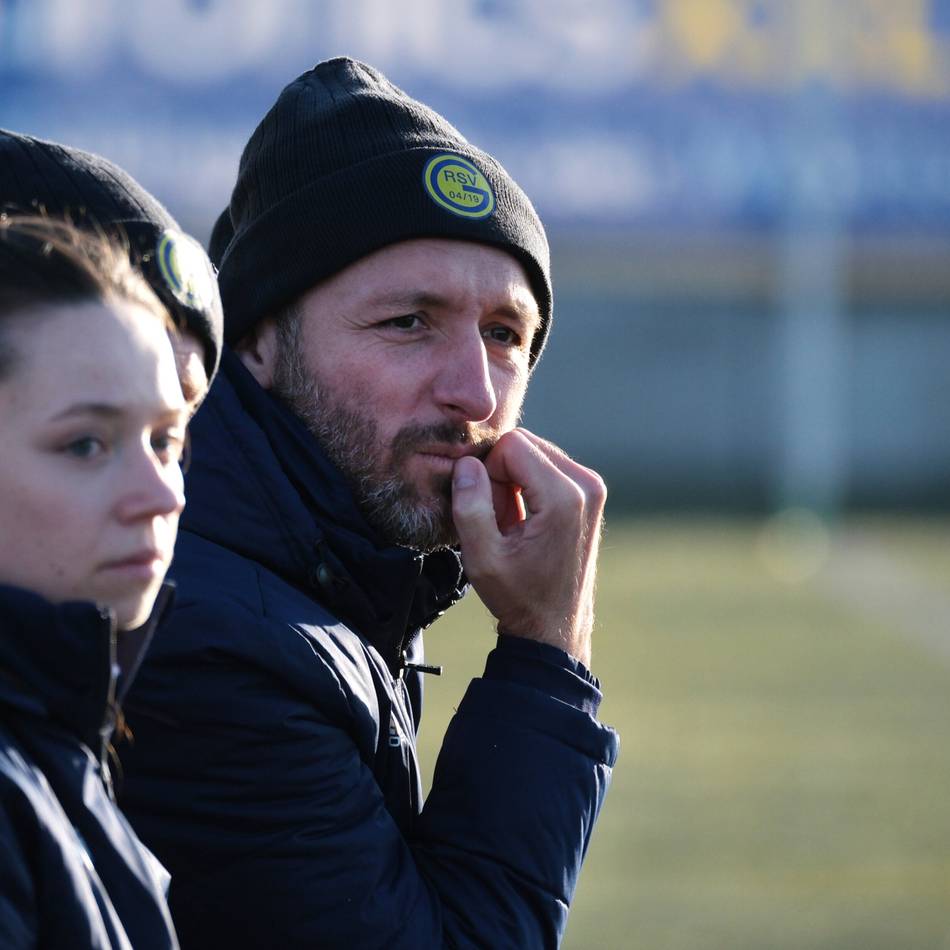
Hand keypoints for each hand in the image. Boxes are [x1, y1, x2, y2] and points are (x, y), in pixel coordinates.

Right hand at [451, 428, 605, 667]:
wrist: (555, 626)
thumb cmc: (519, 596)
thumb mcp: (482, 558)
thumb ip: (470, 506)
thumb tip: (467, 463)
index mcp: (564, 498)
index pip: (512, 444)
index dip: (488, 471)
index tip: (489, 510)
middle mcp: (587, 484)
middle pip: (525, 444)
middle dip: (502, 473)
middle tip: (500, 518)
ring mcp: (592, 487)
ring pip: (535, 452)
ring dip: (514, 480)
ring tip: (513, 523)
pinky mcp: (591, 492)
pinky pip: (547, 465)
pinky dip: (529, 484)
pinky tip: (526, 521)